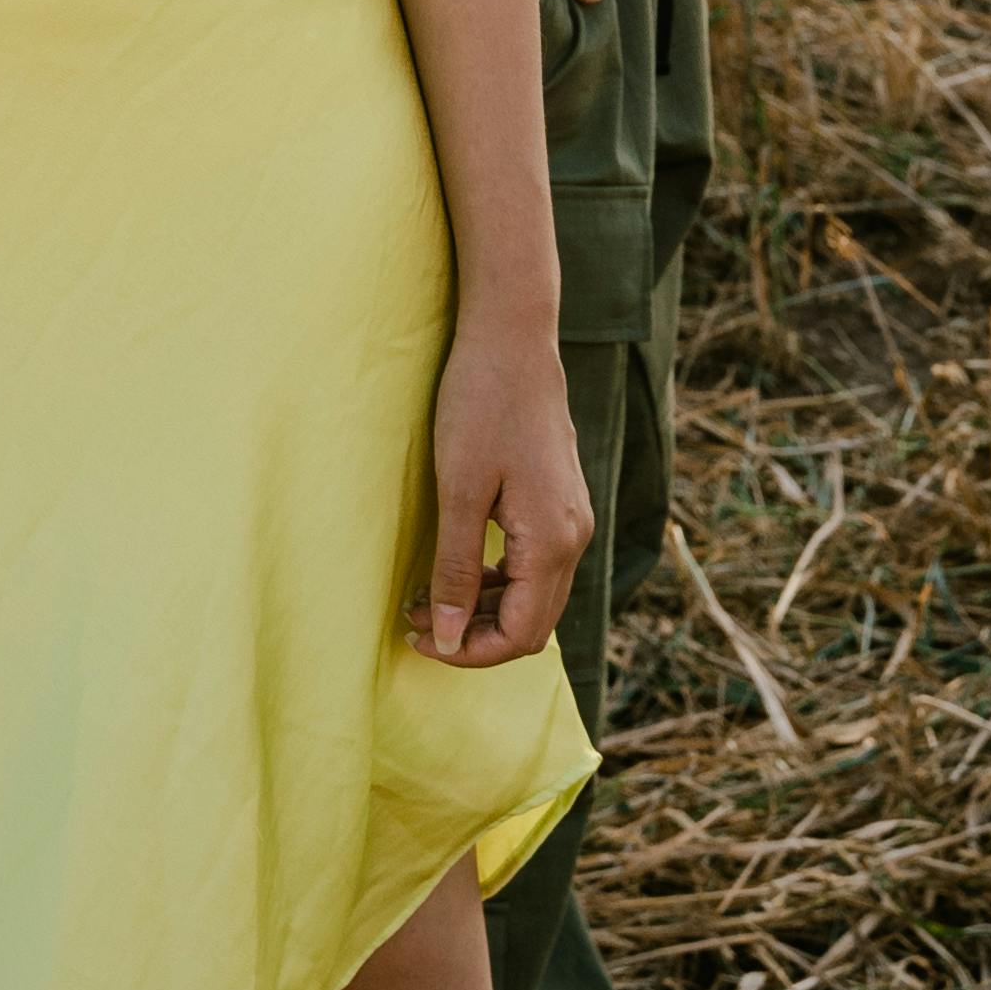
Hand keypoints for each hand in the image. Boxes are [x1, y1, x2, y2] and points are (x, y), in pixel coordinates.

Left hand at [420, 318, 592, 664]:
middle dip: (475, 635)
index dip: (471, 651)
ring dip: (483, 608)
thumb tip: (446, 636)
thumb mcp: (459, 490)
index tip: (421, 640)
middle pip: (533, 623)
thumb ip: (454, 568)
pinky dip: (497, 579)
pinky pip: (535, 564)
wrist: (513, 338)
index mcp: (554, 541)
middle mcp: (575, 536)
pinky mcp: (560, 501)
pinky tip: (457, 564)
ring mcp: (572, 518)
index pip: (521, 634)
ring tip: (426, 597)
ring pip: (535, 595)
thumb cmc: (481, 404)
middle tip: (416, 623)